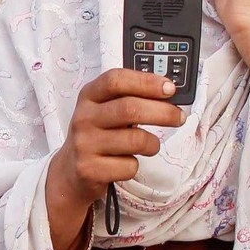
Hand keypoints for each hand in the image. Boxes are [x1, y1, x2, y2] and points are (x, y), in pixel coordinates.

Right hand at [46, 69, 184, 249]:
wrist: (70, 170)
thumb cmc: (98, 134)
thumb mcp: (105, 109)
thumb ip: (130, 97)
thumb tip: (169, 92)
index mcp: (89, 96)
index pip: (115, 80)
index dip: (146, 82)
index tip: (170, 89)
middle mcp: (83, 118)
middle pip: (129, 109)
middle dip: (163, 113)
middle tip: (179, 118)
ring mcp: (84, 144)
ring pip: (135, 141)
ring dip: (152, 144)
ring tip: (149, 146)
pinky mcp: (89, 169)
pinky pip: (129, 166)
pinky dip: (135, 166)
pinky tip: (125, 163)